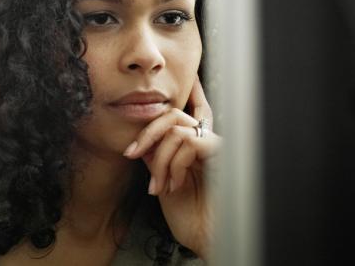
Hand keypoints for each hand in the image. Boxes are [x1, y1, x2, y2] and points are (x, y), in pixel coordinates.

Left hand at [122, 77, 219, 258]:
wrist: (208, 239)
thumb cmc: (191, 218)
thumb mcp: (164, 183)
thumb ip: (157, 160)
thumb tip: (142, 142)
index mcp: (194, 149)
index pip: (176, 117)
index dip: (159, 117)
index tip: (135, 144)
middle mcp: (206, 144)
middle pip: (172, 115)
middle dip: (147, 133)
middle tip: (132, 154)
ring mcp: (215, 148)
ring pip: (176, 129)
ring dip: (159, 159)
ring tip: (159, 186)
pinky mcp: (222, 155)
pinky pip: (189, 142)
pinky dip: (174, 163)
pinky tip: (174, 186)